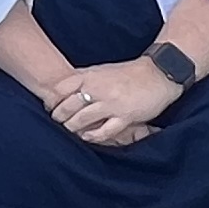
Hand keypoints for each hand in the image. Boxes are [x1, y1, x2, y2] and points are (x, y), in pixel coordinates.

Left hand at [46, 58, 179, 146]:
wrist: (158, 73)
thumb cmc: (129, 72)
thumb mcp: (103, 70)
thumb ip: (85, 78)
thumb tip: (65, 87)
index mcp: (91, 75)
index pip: (61, 88)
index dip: (53, 100)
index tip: (50, 107)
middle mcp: (98, 89)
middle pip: (68, 106)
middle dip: (59, 117)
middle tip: (57, 122)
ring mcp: (111, 103)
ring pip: (82, 119)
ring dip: (72, 127)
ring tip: (69, 131)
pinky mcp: (125, 116)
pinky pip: (104, 130)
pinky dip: (93, 136)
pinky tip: (87, 137)